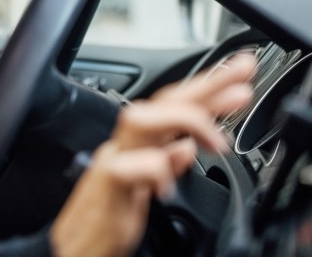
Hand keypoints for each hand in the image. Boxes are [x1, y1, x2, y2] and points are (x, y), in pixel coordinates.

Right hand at [48, 52, 255, 256]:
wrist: (69, 251)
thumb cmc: (104, 221)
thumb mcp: (144, 190)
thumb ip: (165, 164)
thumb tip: (186, 146)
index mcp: (138, 146)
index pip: (172, 107)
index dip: (207, 89)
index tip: (239, 75)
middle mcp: (124, 146)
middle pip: (161, 103)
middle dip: (205, 85)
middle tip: (241, 73)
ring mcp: (111, 163)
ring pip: (138, 121)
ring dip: (181, 120)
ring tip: (217, 140)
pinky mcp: (103, 189)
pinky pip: (124, 168)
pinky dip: (152, 169)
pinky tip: (171, 183)